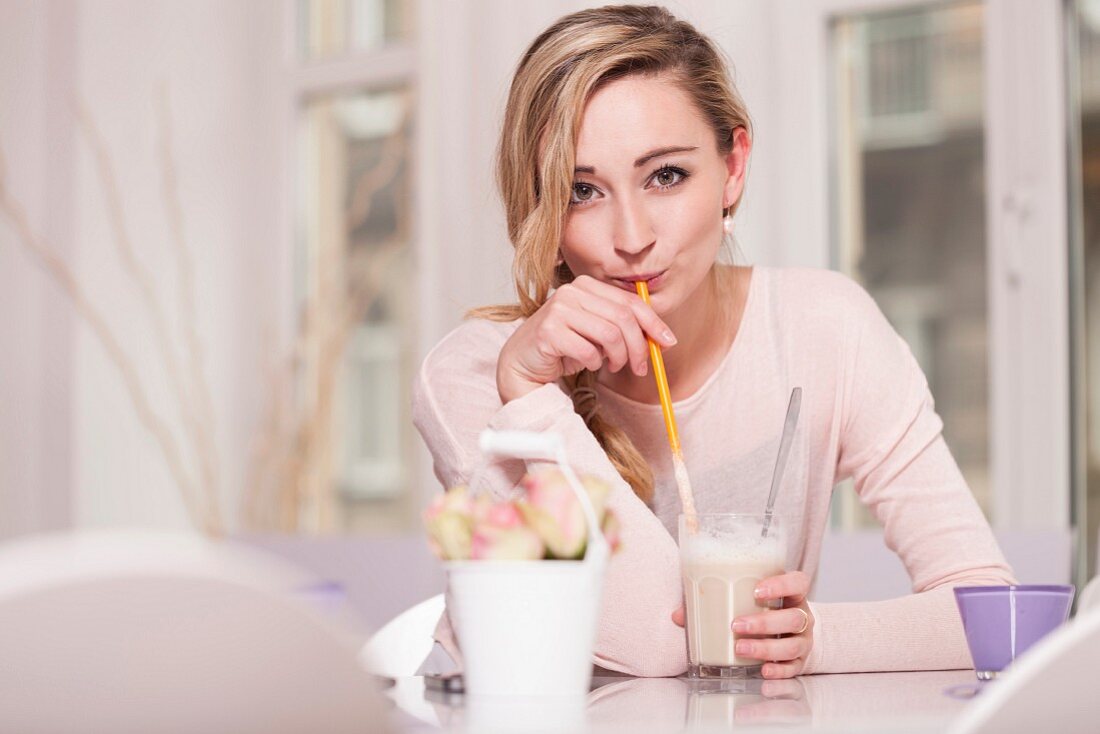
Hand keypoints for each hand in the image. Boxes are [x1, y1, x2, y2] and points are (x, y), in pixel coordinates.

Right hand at [496, 275, 676, 402]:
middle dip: (639, 347)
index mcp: (586, 285)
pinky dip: (593, 363)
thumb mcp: (598, 334)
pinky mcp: (548, 331)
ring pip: (610, 335)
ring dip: (618, 357)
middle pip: (624, 318)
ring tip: (612, 366)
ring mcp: (558, 309)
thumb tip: (663, 337)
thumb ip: (623, 327)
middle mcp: (572, 292)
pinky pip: (588, 350)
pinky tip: (585, 364)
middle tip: (640, 367)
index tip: (668, 342)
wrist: (524, 364)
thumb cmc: (564, 348)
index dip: (653, 323)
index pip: (630, 301)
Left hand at [671, 570, 814, 678]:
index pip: (798, 582)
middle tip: (736, 625)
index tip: (757, 590)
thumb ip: (713, 600)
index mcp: (792, 594)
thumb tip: (678, 615)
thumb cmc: (760, 610)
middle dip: (764, 623)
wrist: (788, 633)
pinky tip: (763, 674)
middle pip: (793, 618)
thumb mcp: (745, 599)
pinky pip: (793, 670)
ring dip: (766, 648)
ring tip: (740, 649)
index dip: (782, 584)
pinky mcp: (800, 662)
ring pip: (792, 646)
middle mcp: (803, 617)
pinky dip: (779, 673)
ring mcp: (804, 641)